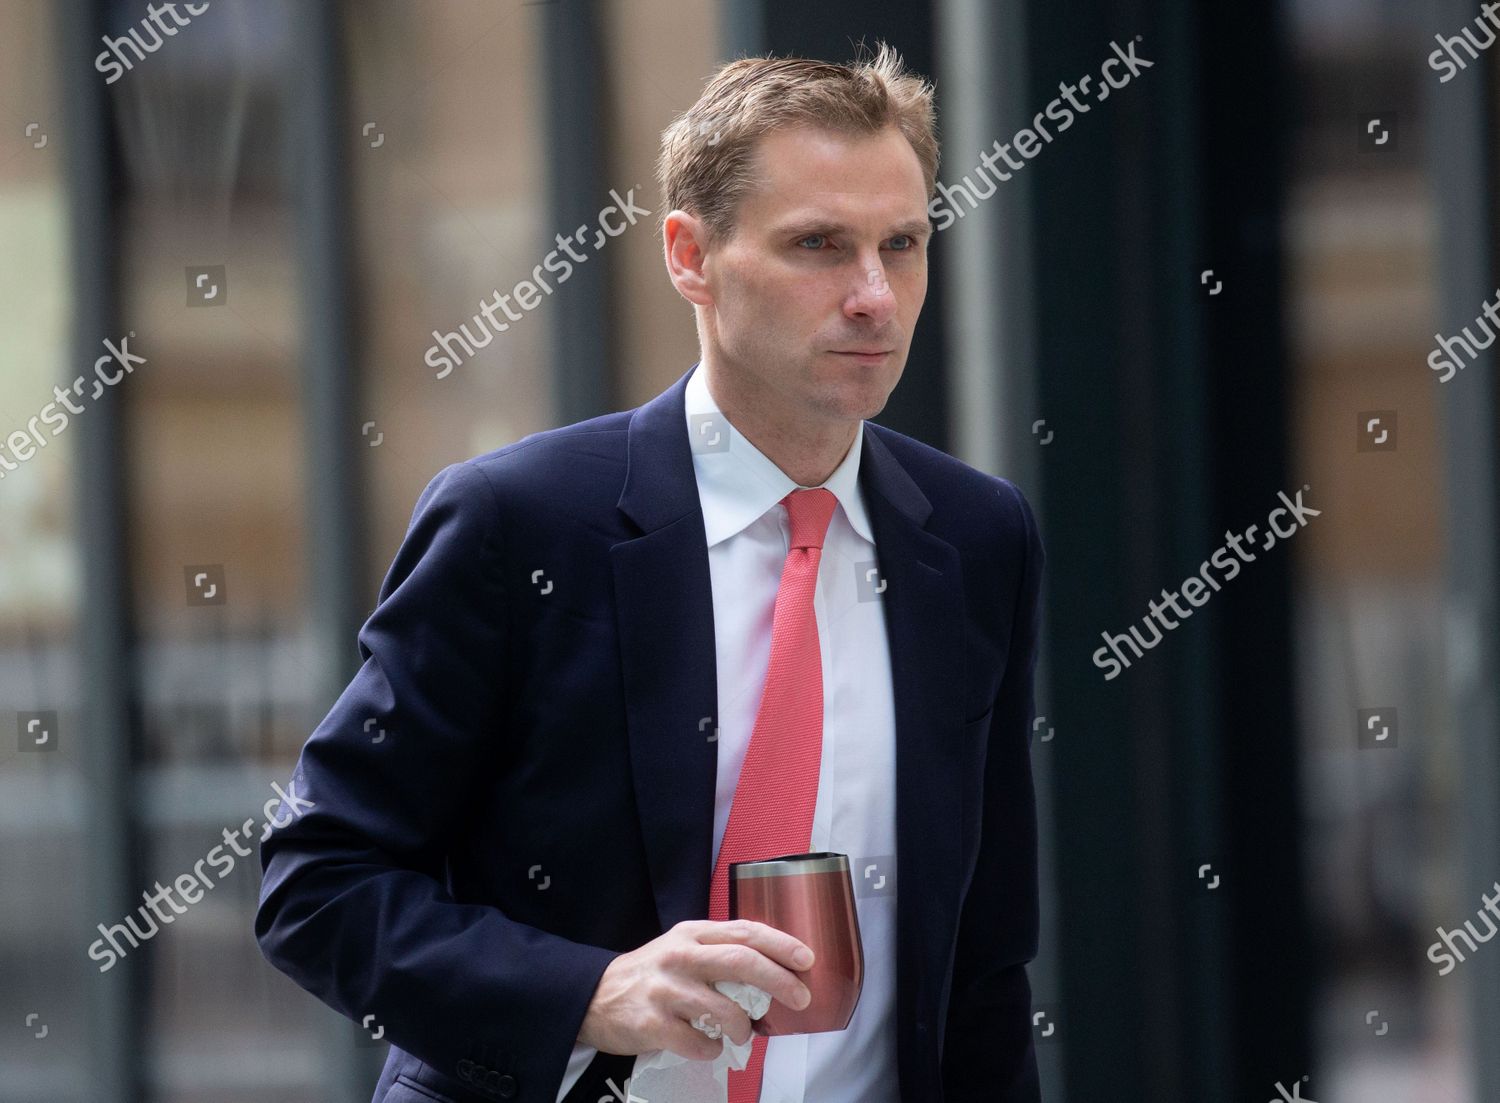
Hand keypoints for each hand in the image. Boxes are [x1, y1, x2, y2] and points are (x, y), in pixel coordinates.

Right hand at [577, 918, 814, 1059]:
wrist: (594, 997)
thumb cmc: (650, 974)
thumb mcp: (681, 949)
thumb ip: (718, 952)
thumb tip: (774, 970)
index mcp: (692, 934)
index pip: (745, 931)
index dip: (781, 944)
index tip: (807, 959)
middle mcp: (679, 956)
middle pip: (741, 962)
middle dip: (779, 981)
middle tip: (801, 999)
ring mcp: (665, 990)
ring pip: (725, 1009)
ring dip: (744, 1027)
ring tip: (742, 1034)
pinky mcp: (652, 1024)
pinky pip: (699, 1042)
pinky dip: (713, 1049)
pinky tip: (709, 1045)